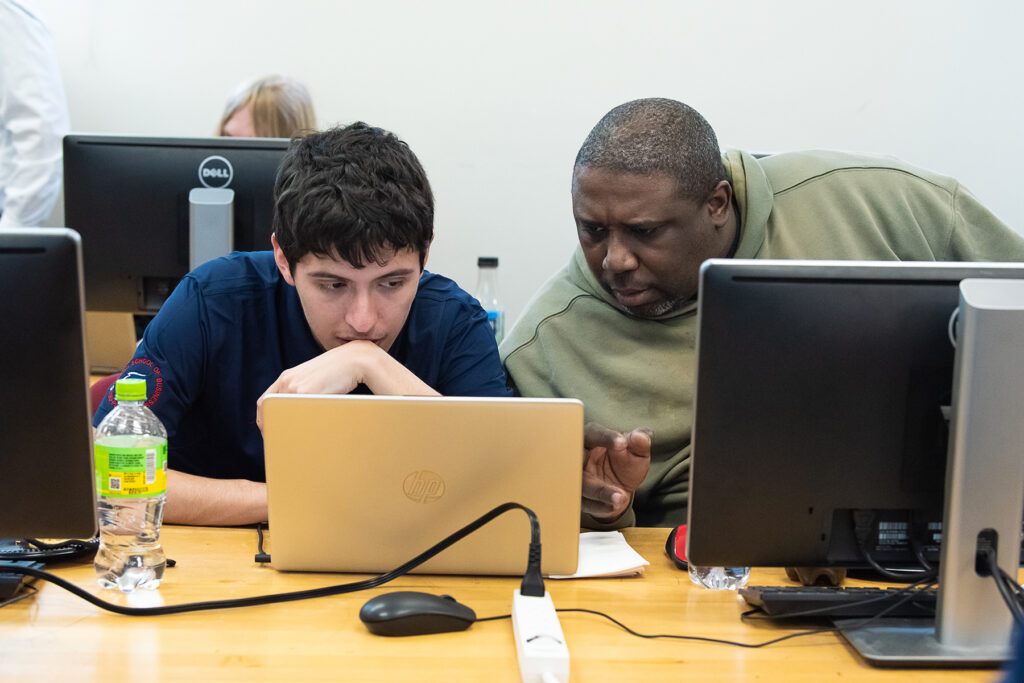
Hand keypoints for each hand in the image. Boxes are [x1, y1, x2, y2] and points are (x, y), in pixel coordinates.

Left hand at [256, 341, 377, 429]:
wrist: (355, 359)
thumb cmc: (340, 371)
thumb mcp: (315, 379)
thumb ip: (304, 391)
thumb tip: (301, 413)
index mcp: (287, 377)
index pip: (265, 400)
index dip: (264, 417)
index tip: (270, 429)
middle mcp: (287, 380)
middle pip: (267, 408)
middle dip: (268, 426)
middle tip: (276, 440)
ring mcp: (295, 386)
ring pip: (280, 413)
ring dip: (283, 428)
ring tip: (289, 441)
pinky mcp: (306, 392)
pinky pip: (296, 414)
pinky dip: (297, 426)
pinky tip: (303, 434)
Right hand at [581, 422, 651, 520]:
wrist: (619, 487)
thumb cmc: (624, 462)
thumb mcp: (636, 451)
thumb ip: (640, 442)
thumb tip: (640, 436)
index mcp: (589, 438)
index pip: (592, 433)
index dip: (605, 437)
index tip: (622, 442)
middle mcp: (577, 457)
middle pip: (577, 461)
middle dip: (595, 464)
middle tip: (616, 477)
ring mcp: (576, 478)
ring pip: (581, 485)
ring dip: (600, 493)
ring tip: (621, 497)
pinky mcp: (579, 497)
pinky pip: (585, 503)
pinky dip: (601, 507)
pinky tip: (616, 506)